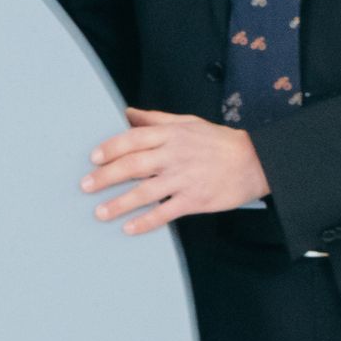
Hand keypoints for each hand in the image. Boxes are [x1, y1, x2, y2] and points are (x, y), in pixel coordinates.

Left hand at [83, 109, 267, 235]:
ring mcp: (184, 179)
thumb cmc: (218, 141)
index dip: (111, 148)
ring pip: (145, 192)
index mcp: (171, 135)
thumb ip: (155, 119)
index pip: (134, 139)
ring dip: (119, 203)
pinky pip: (165, 213)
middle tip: (85, 186)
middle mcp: (175, 156)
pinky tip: (129, 228)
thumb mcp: (187, 122)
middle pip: (134, 166)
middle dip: (106, 177)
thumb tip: (127, 113)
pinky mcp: (195, 200)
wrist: (255, 161)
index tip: (93, 158)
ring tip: (100, 212)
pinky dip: (146, 222)